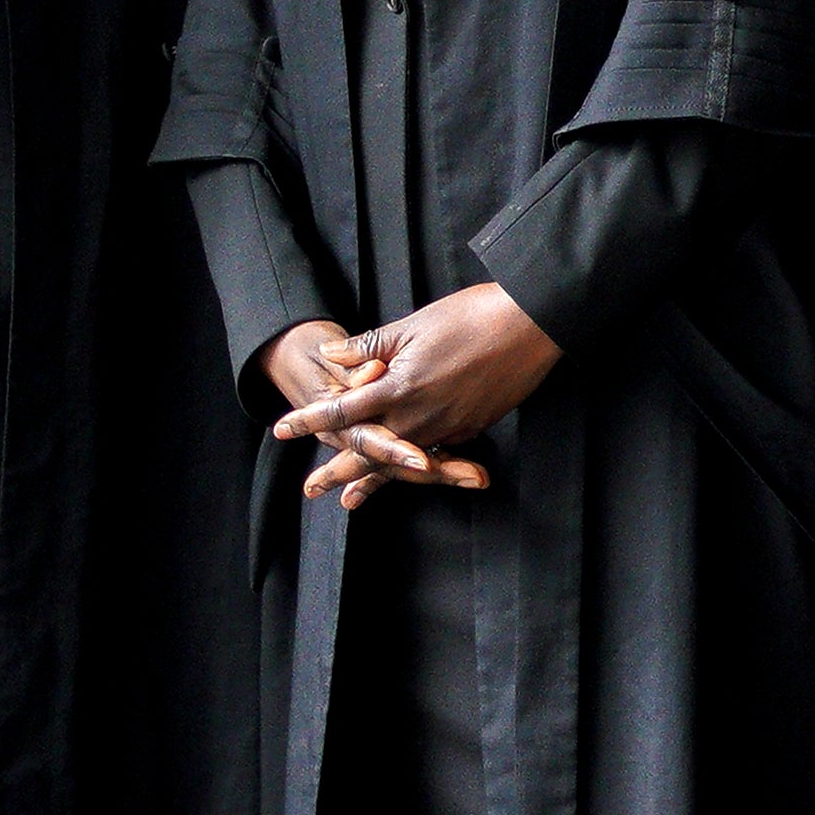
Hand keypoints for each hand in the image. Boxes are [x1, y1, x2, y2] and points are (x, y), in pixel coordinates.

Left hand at [267, 282, 559, 509]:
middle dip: (337, 471)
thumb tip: (331, 356)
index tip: (281, 430)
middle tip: (310, 491)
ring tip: (351, 498)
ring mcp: (447, 427)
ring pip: (401, 462)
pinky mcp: (471, 428)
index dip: (310, 421)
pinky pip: (434, 454)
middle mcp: (419, 417)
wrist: (532, 325)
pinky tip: (405, 474)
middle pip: (368, 452)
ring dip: (373, 480)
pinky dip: (413, 469)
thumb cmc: (471, 316)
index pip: (343, 412)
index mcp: (398, 389)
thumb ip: (370, 347)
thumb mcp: (413, 325)